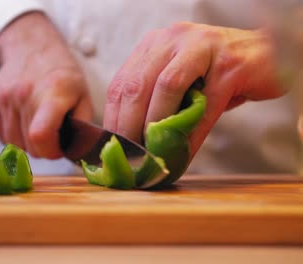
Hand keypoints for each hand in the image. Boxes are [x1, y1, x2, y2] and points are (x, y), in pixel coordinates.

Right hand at [0, 12, 91, 158]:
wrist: (33, 48)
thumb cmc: (63, 76)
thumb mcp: (84, 97)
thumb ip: (81, 126)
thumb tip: (75, 152)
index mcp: (52, 93)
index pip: (40, 135)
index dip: (50, 151)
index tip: (59, 148)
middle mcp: (24, 94)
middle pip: (28, 145)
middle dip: (43, 149)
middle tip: (52, 136)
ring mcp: (4, 97)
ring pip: (13, 143)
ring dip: (27, 144)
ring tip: (38, 128)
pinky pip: (1, 135)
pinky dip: (13, 136)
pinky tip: (24, 123)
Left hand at [104, 22, 283, 157]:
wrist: (264, 57)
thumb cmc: (214, 74)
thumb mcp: (177, 79)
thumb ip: (154, 99)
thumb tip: (133, 140)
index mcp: (154, 44)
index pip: (121, 82)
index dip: (113, 117)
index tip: (111, 145)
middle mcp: (173, 39)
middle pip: (137, 84)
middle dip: (128, 125)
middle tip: (128, 154)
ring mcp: (202, 47)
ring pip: (165, 87)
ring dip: (155, 126)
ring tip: (151, 152)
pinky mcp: (229, 65)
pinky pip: (203, 105)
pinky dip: (190, 134)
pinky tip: (183, 153)